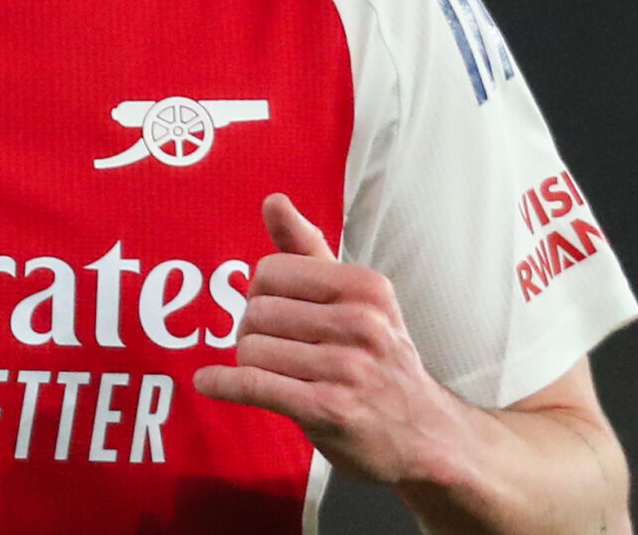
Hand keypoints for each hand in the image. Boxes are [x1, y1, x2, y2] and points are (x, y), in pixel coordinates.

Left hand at [192, 193, 473, 487]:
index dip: (262, 293)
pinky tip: (210, 383)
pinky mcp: (328, 409)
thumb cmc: (380, 360)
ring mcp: (347, 368)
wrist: (426, 436)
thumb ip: (309, 249)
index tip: (277, 312)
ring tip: (274, 374)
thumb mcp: (358, 300)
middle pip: (257, 311)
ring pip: (251, 348)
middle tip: (275, 349)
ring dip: (248, 363)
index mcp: (366, 287)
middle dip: (252, 330)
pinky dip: (223, 384)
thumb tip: (273, 200)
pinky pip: (253, 385)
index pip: (272, 270)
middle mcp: (362, 323)